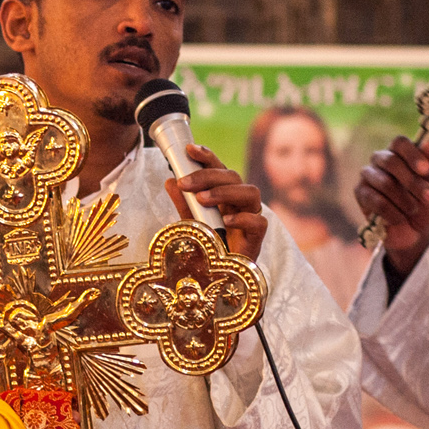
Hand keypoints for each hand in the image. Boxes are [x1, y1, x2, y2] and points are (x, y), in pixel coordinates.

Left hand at [165, 144, 267, 259]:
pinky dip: (242, 218)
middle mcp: (240, 201)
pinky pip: (258, 221)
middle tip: (185, 184)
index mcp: (224, 193)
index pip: (219, 168)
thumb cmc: (209, 245)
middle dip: (207, 176)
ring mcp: (251, 217)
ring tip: (201, 199)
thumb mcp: (190, 222)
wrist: (220, 278)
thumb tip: (169, 180)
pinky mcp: (258, 237)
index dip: (207, 156)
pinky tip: (226, 221)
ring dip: (224, 192)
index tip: (189, 150)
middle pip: (233, 176)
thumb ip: (183, 203)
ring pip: (250, 192)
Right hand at [356, 137, 428, 273]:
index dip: (412, 154)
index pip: (399, 142)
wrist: (413, 233)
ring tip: (414, 210)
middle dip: (412, 182)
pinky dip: (393, 212)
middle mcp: (380, 159)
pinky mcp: (360, 193)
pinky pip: (376, 201)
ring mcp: (368, 175)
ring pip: (385, 182)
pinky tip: (399, 218)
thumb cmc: (425, 205)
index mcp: (399, 153)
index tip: (426, 170)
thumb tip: (428, 144)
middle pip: (390, 160)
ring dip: (405, 200)